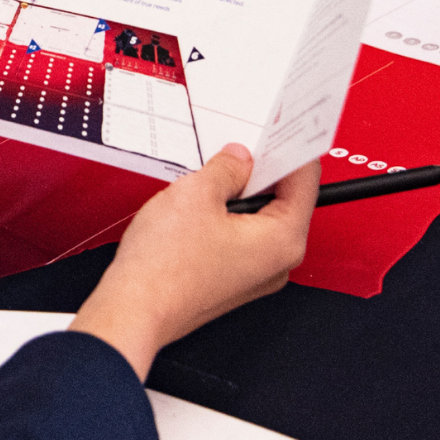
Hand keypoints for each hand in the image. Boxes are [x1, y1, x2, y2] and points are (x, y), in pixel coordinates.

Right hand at [69, 144, 318, 379]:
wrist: (134, 309)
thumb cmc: (164, 266)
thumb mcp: (196, 193)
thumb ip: (226, 169)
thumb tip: (239, 159)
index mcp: (283, 240)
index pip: (304, 182)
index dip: (288, 149)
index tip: (278, 131)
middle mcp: (277, 263)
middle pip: (282, 202)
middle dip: (258, 173)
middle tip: (234, 151)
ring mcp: (254, 276)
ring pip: (258, 221)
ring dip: (236, 196)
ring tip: (205, 184)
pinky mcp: (231, 281)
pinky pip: (239, 239)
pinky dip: (224, 219)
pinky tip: (196, 210)